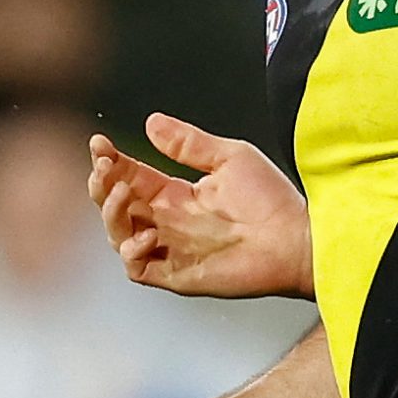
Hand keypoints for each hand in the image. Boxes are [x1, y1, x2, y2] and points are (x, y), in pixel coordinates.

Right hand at [89, 112, 312, 297]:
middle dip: (102, 185)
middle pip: (116, 205)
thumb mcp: (230, 158)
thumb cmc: (272, 200)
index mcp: (177, 194)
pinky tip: (147, 232)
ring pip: (119, 235)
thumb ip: (189, 143)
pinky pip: (138, 268)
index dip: (111, 161)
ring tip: (120, 192)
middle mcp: (168, 221)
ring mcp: (170, 249)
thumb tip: (152, 122)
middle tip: (104, 167)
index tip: (100, 143)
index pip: (130, 177)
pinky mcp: (177, 275)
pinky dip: (131, 251)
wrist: (296, 239)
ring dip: (111, 213)